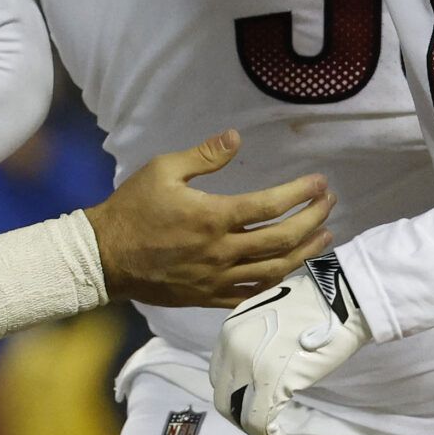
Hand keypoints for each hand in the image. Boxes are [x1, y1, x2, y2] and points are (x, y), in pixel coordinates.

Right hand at [81, 130, 330, 307]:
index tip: (320, 183)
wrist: (104, 256)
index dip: (301, 194)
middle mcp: (222, 251)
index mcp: (213, 217)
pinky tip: (289, 269)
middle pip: (282, 239)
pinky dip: (277, 282)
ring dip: (305, 252)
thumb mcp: (162, 170)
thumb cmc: (132, 209)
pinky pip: (252, 294)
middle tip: (329, 204)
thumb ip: (203, 156)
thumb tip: (236, 138)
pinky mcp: (208, 296)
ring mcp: (217, 278)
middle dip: (313, 220)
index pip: (271, 205)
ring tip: (324, 237)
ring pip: (275, 270)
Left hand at [209, 253, 372, 434]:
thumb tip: (266, 361)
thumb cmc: (318, 304)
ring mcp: (248, 364)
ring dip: (253, 431)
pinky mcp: (270, 380)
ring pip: (237, 412)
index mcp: (230, 330)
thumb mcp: (272, 318)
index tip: (253, 406)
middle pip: (224, 396)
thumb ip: (259, 341)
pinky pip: (259, 421)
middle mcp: (230, 347)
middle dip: (240, 416)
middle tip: (262, 427)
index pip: (220, 375)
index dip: (235, 395)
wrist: (340, 296)